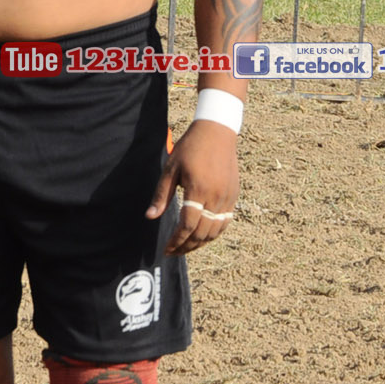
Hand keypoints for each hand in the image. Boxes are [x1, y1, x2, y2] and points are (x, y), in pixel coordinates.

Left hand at [144, 120, 238, 253]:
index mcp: (197, 189)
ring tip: (186, 246)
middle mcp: (215, 196)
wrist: (217, 131)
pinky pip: (225, 222)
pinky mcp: (234, 195)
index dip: (176, 241)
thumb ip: (162, 195)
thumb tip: (150, 216)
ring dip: (200, 243)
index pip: (187, 225)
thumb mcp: (171, 169)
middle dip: (187, 246)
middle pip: (202, 233)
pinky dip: (214, 233)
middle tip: (174, 251)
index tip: (166, 249)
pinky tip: (203, 235)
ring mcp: (227, 197)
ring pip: (215, 231)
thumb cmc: (190, 147)